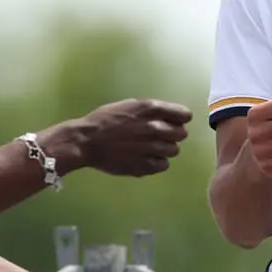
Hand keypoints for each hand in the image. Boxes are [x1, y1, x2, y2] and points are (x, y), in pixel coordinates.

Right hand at [70, 99, 192, 176]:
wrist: (86, 141)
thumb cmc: (105, 120)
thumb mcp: (129, 105)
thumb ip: (151, 110)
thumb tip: (170, 116)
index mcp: (150, 109)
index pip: (185, 115)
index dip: (180, 119)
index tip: (174, 122)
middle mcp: (154, 127)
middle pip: (182, 134)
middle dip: (173, 134)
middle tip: (160, 136)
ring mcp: (150, 148)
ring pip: (174, 150)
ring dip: (165, 149)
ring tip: (150, 148)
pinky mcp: (144, 166)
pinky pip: (163, 165)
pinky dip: (157, 162)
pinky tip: (146, 158)